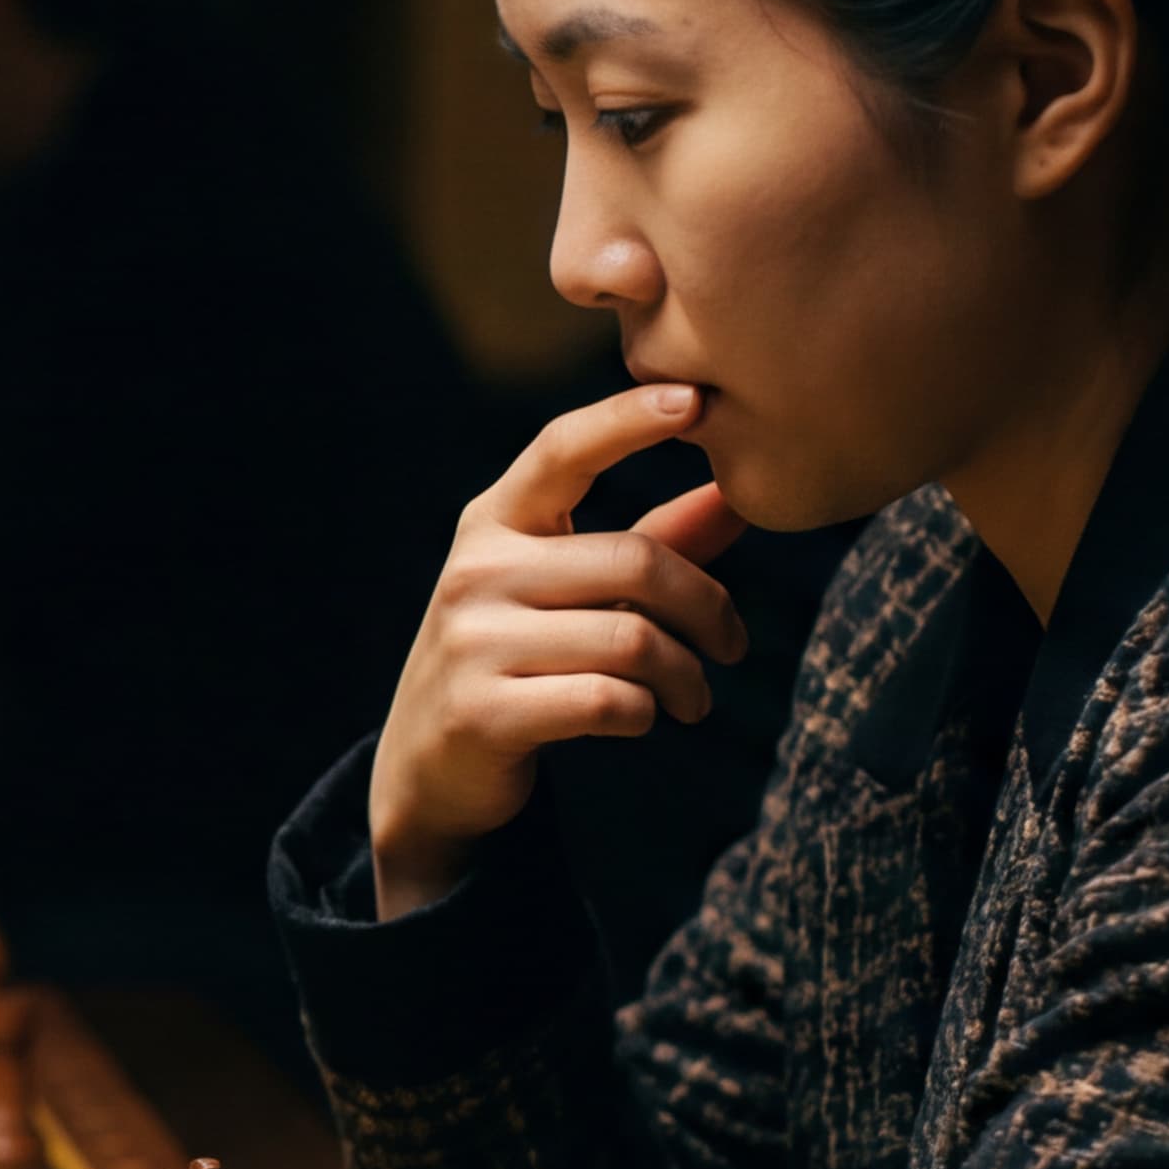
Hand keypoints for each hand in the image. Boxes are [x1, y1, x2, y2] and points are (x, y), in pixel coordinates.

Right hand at [367, 382, 752, 918]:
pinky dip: (645, 714)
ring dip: (686, 677)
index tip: (696, 400)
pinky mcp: (483, 712)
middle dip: (708, 609)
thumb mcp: (570, 593)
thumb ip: (651, 544)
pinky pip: (607, 701)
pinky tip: (642, 719)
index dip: (628, 419)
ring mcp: (472, 641)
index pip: (562, 449)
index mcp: (494, 523)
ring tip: (694, 698)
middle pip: (635, 561)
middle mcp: (476, 571)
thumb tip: (736, 497)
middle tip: (733, 646)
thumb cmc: (519, 661)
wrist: (432, 769)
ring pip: (632, 639)